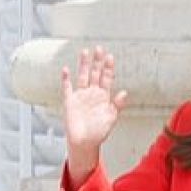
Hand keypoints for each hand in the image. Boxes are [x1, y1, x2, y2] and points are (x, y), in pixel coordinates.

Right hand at [60, 45, 127, 176]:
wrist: (85, 143)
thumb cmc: (99, 132)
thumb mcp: (111, 118)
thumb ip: (117, 105)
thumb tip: (124, 92)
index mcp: (103, 97)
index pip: (106, 78)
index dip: (108, 68)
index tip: (110, 56)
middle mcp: (92, 94)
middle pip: (94, 73)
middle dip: (97, 61)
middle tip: (99, 48)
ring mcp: (80, 96)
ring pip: (82, 77)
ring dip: (83, 65)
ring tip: (85, 52)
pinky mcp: (69, 102)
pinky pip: (67, 88)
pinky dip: (66, 79)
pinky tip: (66, 69)